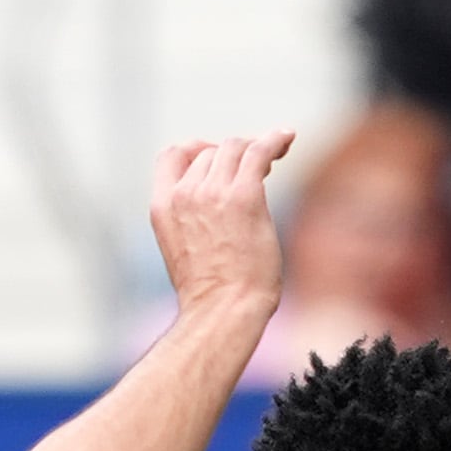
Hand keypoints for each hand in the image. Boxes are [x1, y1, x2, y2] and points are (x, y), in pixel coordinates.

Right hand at [147, 130, 289, 322]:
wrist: (222, 313)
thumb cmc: (210, 295)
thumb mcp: (183, 250)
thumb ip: (191, 220)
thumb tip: (219, 207)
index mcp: (163, 207)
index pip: (172, 155)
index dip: (196, 150)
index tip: (215, 159)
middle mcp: (184, 194)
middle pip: (209, 151)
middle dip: (233, 156)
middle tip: (256, 171)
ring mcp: (212, 192)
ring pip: (235, 146)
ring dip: (254, 149)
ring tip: (274, 158)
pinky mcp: (244, 196)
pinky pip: (260, 150)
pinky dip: (275, 139)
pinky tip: (287, 137)